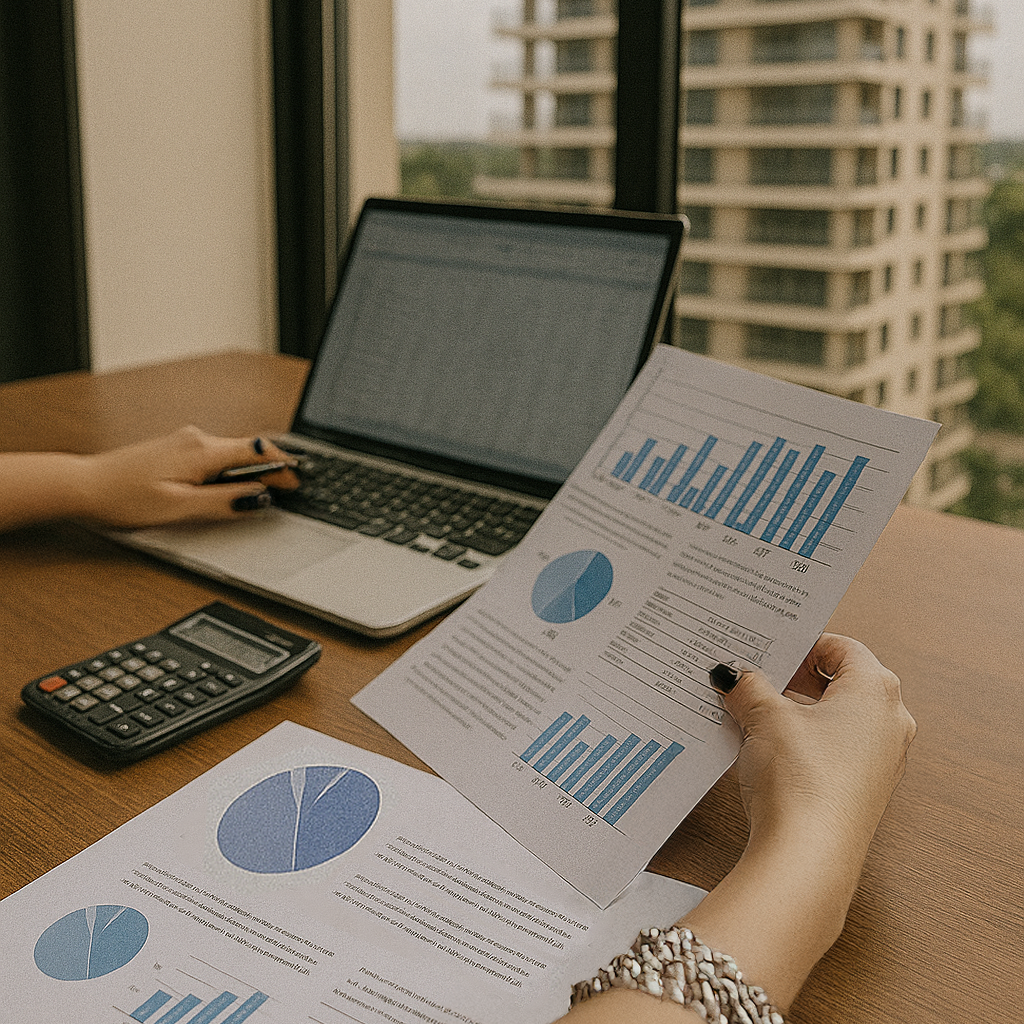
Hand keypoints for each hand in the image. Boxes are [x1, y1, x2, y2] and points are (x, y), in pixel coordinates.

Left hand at [77, 426, 299, 527]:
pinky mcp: (177, 448)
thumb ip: (223, 501)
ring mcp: (186, 441)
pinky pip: (216, 455)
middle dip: (272, 468)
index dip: (283, 467)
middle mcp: (196, 439)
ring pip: (233, 452)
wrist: (84, 487)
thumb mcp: (179, 508)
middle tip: (288, 490)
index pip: (257, 452)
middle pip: (249, 449)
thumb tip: (258, 498)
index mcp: (201, 451)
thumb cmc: (124, 498)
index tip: (297, 483)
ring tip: (262, 492)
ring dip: (252, 469)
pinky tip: (230, 485)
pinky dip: (232, 468)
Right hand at [716, 634, 916, 855]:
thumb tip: (735, 675)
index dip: (802, 644)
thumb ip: (749, 687)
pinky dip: (803, 740)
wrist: (808, 855)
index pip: (842, 647)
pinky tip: (766, 746)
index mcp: (877, 690)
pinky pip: (833, 749)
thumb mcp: (765, 716)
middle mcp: (890, 722)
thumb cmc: (802, 779)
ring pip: (836, 717)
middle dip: (794, 677)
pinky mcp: (862, 789)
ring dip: (796, 710)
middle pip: (840, 681)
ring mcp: (880, 759)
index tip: (768, 649)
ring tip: (751, 710)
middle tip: (754, 675)